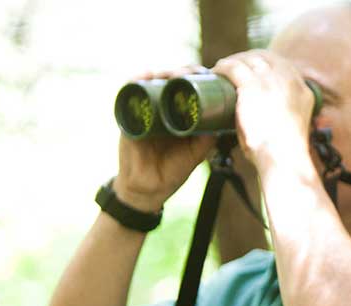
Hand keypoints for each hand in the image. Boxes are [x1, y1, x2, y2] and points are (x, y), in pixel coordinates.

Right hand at [114, 67, 214, 211]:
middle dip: (182, 72)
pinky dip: (136, 82)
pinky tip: (147, 76)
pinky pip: (128, 95)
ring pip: (152, 83)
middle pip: (170, 81)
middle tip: (192, 72)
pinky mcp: (127, 117)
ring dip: (162, 73)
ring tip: (173, 74)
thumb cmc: (172, 171)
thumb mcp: (195, 154)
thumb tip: (222, 124)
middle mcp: (161, 110)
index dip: (196, 78)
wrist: (148, 189)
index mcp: (178, 115)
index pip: (187, 89)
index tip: (208, 74)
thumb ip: (206, 140)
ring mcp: (144, 111)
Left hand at [212, 50, 314, 169]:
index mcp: (304, 92)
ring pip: (248, 60)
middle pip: (266, 58)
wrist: (283, 159)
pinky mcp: (252, 87)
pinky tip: (217, 70)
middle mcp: (290, 81)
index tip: (252, 70)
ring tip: (222, 69)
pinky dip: (224, 66)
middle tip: (234, 68)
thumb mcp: (293, 130)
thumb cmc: (284, 155)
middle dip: (248, 58)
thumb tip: (268, 125)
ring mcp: (271, 82)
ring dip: (234, 61)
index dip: (265, 64)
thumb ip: (285, 122)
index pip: (284, 67)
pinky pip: (234, 68)